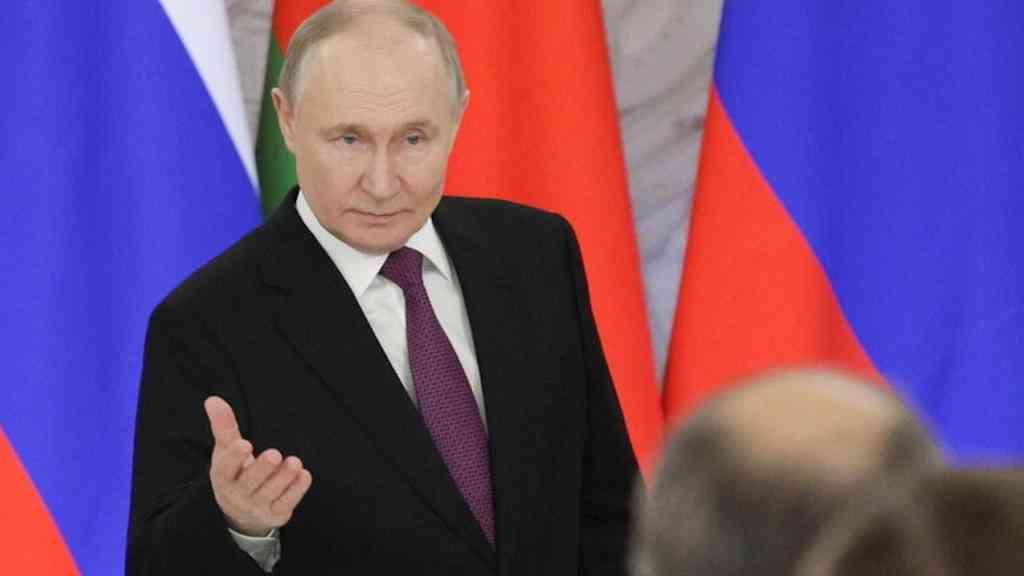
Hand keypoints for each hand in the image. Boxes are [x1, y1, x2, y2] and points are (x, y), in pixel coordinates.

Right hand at [204, 396, 312, 536]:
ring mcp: (257, 506)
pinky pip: (286, 503)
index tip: (244, 444)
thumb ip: (224, 427)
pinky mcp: (275, 514)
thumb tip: (213, 400)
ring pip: (271, 493)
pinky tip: (305, 475)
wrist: (241, 512)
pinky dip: (296, 490)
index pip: (226, 469)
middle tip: (274, 454)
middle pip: (250, 483)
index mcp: (223, 477)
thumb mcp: (226, 450)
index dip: (234, 458)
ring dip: (284, 478)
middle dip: (262, 469)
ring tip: (295, 462)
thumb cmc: (234, 472)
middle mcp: (238, 494)